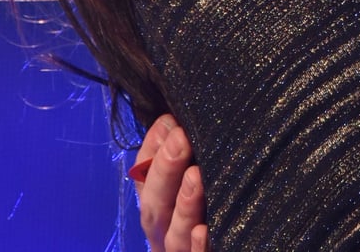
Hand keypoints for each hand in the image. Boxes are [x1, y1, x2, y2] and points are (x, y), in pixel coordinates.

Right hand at [131, 115, 208, 251]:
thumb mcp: (187, 172)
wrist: (215, 247)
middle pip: (155, 207)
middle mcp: (163, 230)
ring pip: (175, 235)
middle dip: (165, 172)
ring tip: (196, 177)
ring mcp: (181, 250)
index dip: (153, 154)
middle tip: (180, 140)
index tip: (172, 124)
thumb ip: (174, 151)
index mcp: (156, 205)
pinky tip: (204, 230)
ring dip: (184, 206)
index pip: (144, 179)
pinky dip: (198, 247)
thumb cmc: (205, 200)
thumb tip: (170, 121)